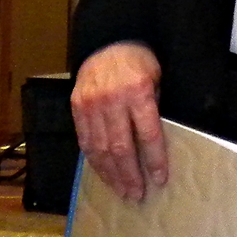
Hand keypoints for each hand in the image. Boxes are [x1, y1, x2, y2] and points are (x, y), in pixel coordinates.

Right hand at [71, 41, 166, 200]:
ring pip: (100, 149)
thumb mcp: (157, 78)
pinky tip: (104, 174)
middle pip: (121, 147)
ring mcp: (91, 105)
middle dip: (130, 174)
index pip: (148, 134)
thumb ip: (155, 108)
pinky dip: (95, 162)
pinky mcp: (76, 108)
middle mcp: (112, 100)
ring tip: (122, 191)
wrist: (108, 42)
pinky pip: (85, 141)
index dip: (154, 159)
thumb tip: (157, 144)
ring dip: (111, 174)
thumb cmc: (140, 61)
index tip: (160, 179)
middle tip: (138, 194)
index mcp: (138, 91)